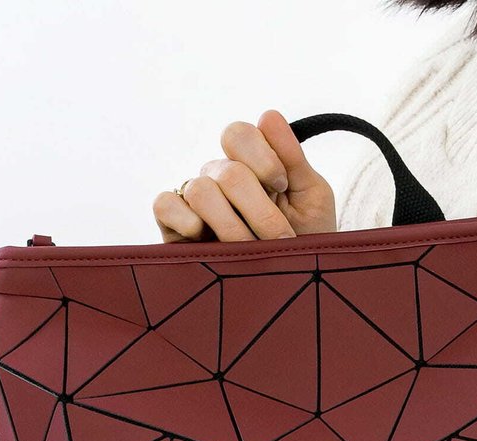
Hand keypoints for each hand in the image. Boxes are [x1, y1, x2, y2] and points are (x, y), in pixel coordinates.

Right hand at [153, 108, 336, 242]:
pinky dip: (184, 219)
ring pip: (200, 190)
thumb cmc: (306, 243)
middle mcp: (218, 177)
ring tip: (250, 251)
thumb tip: (268, 115)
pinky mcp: (174, 228)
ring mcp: (195, 202)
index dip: (263, 158)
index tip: (283, 187)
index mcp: (249, 163)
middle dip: (259, 209)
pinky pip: (164, 205)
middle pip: (228, 171)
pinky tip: (205, 238)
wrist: (294, 289)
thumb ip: (294, 159)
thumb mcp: (312, 199)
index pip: (239, 134)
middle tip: (281, 239)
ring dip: (232, 225)